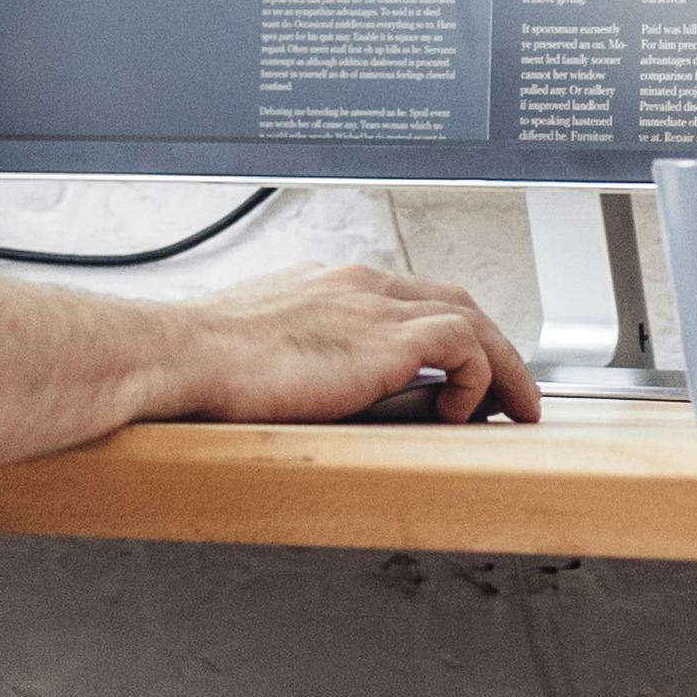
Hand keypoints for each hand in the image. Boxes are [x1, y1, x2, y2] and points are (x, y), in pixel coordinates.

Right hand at [146, 262, 544, 427]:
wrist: (182, 355)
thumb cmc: (202, 364)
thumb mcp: (260, 350)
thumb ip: (301, 355)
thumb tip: (323, 388)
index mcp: (327, 285)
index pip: (406, 295)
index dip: (444, 330)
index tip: (458, 368)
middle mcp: (357, 284)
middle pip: (450, 299)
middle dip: (489, 342)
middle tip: (508, 386)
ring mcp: (373, 305)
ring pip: (470, 317)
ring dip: (503, 364)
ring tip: (514, 406)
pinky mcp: (384, 338)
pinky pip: (463, 344)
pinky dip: (477, 376)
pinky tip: (462, 412)